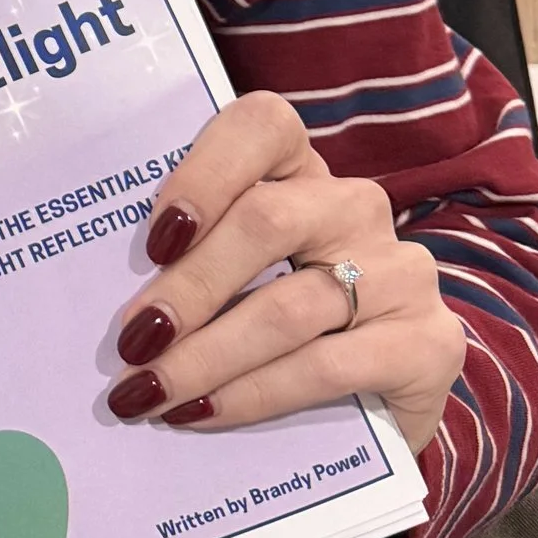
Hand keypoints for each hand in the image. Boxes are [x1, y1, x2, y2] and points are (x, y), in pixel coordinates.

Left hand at [105, 92, 465, 456]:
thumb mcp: (231, 278)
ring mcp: (401, 271)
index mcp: (298, 170)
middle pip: (266, 221)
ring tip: (150, 390)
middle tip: (131, 338)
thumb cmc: (273, 325)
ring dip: (207, 354)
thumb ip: (185, 265)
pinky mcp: (429, 343)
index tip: (153, 236)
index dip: (203, 173)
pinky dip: (254, 394)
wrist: (375, 403)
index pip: (261, 126)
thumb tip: (109, 305)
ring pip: (289, 306)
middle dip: (188, 286)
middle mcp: (354, 207)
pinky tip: (204, 411)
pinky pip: (326, 366)